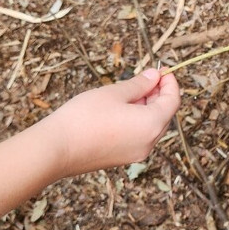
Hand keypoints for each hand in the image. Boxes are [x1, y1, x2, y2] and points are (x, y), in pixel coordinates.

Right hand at [36, 69, 180, 178]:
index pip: (173, 101)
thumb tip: (154, 76)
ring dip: (147, 107)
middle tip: (145, 78)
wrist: (56, 150)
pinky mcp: (122, 159)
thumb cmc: (84, 117)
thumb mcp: (114, 93)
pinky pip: (139, 136)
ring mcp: (136, 154)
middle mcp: (149, 143)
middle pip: (164, 115)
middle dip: (159, 95)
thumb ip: (139, 84)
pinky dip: (137, 121)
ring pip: (151, 126)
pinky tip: (121, 109)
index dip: (170, 83)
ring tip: (130, 92)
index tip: (162, 71)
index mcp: (152, 124)